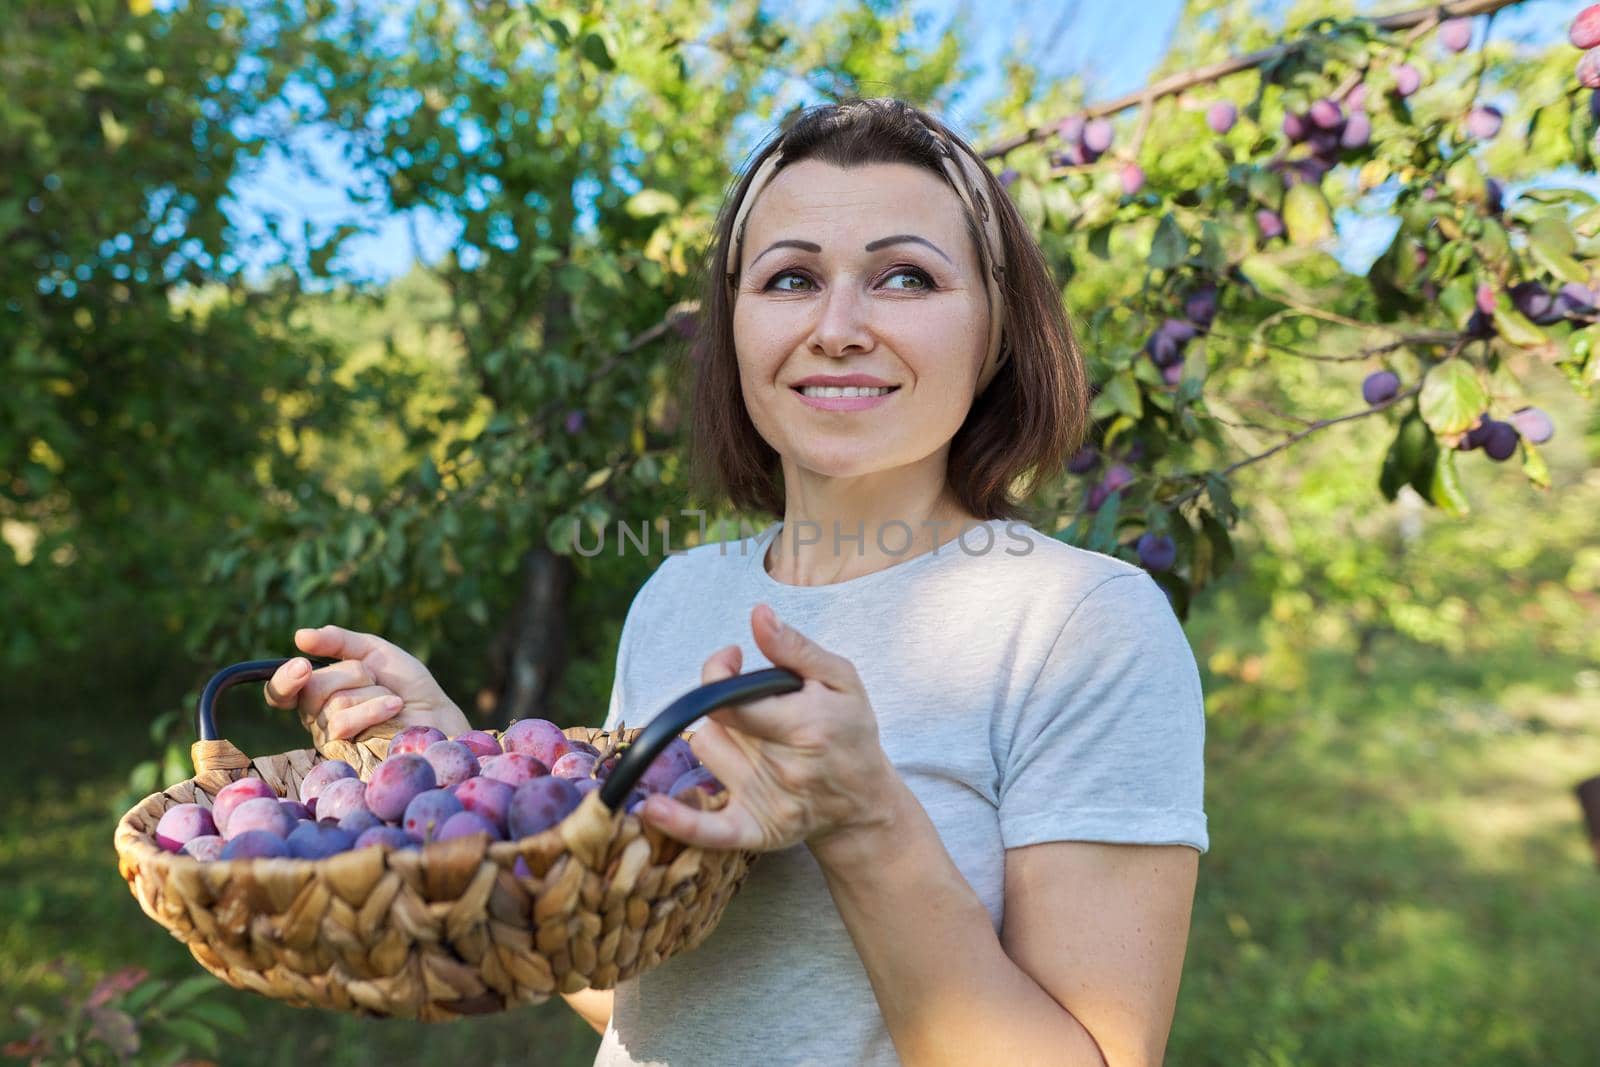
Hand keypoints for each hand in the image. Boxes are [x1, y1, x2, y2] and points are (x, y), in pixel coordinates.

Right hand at [263, 624, 472, 744]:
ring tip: (391, 699)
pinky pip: (342, 726)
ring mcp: (331, 741)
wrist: (436, 713)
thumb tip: (299, 636)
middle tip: (375, 678)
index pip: (281, 692)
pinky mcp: (346, 757)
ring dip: (370, 693)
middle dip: (352, 674)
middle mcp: (318, 719)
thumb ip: (338, 642)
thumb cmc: (405, 685)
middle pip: (311, 689)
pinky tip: (394, 708)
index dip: (285, 679)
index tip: (302, 665)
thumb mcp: (373, 652)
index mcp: (320, 694)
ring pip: (331, 706)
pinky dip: (374, 708)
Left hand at [638, 603, 897, 854]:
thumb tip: (758, 614)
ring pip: (707, 751)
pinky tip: (653, 810)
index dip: (718, 672)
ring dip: (720, 737)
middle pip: (715, 721)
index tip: (730, 658)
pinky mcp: (756, 831)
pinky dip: (680, 821)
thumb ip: (795, 648)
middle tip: (753, 702)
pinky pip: (707, 829)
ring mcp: (767, 802)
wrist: (863, 800)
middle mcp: (783, 767)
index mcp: (804, 725)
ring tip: (754, 738)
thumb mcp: (840, 680)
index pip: (730, 698)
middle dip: (726, 703)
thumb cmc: (850, 731)